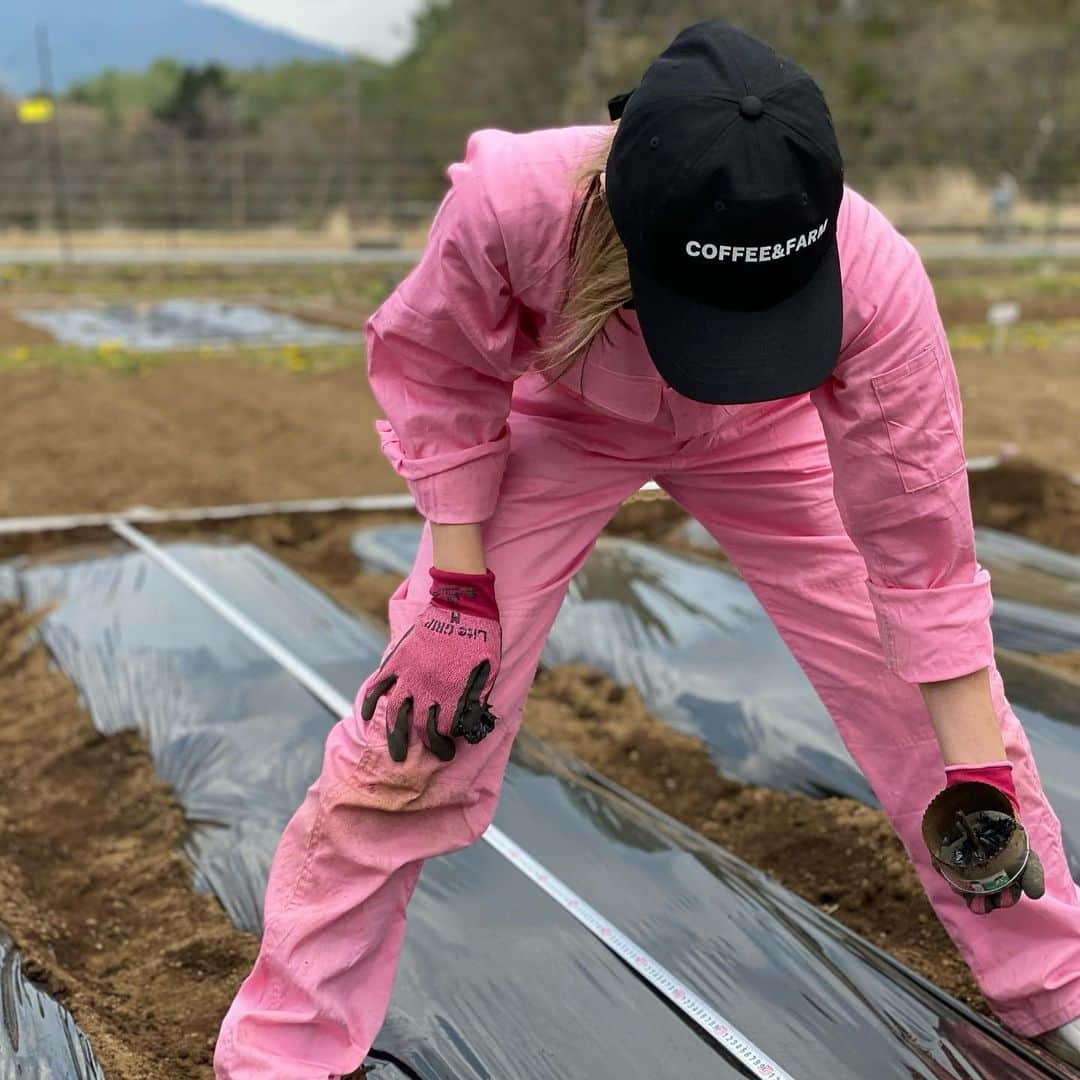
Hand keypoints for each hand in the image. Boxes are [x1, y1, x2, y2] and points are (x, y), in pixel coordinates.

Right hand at [360, 568, 500, 762]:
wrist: (462, 604)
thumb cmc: (481, 638)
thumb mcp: (489, 672)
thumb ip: (476, 699)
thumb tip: (469, 724)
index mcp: (454, 694)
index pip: (445, 731)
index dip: (445, 744)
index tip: (447, 750)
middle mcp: (429, 690)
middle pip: (421, 728)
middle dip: (424, 747)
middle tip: (423, 757)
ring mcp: (411, 675)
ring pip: (397, 714)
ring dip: (395, 737)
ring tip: (397, 754)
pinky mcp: (399, 660)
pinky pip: (379, 685)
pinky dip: (371, 702)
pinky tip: (366, 718)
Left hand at [922, 768, 1044, 914]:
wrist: (982, 793)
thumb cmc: (1005, 824)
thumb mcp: (1024, 848)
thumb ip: (1032, 870)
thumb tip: (1035, 895)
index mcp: (1003, 872)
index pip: (1004, 893)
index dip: (1004, 899)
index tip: (1003, 899)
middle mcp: (983, 869)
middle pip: (981, 893)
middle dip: (981, 902)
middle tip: (978, 904)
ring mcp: (963, 859)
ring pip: (961, 882)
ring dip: (962, 891)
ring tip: (962, 891)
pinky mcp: (945, 849)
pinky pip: (942, 862)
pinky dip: (943, 869)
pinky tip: (945, 869)